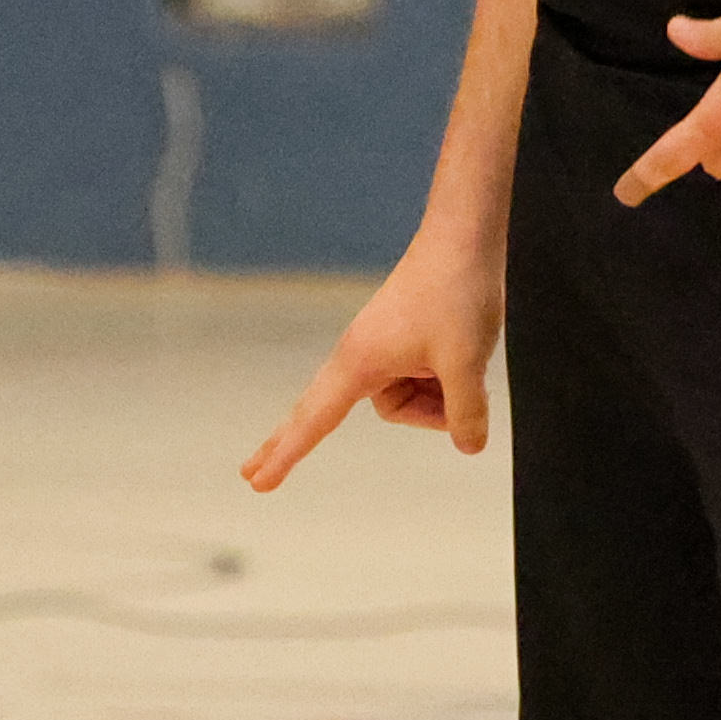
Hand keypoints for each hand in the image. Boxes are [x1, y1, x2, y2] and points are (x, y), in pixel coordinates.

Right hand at [243, 231, 502, 490]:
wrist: (462, 239)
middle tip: (250, 477)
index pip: (314, 420)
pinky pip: (419, 385)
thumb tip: (469, 445)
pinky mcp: (401, 344)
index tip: (256, 480)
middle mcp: (361, 359)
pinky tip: (466, 357)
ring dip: (439, 397)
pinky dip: (444, 382)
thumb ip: (466, 412)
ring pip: (405, 403)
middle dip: (296, 442)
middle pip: (328, 414)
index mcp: (360, 362)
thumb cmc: (455, 293)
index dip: (286, 453)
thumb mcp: (467, 361)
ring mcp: (380, 351)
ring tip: (464, 358)